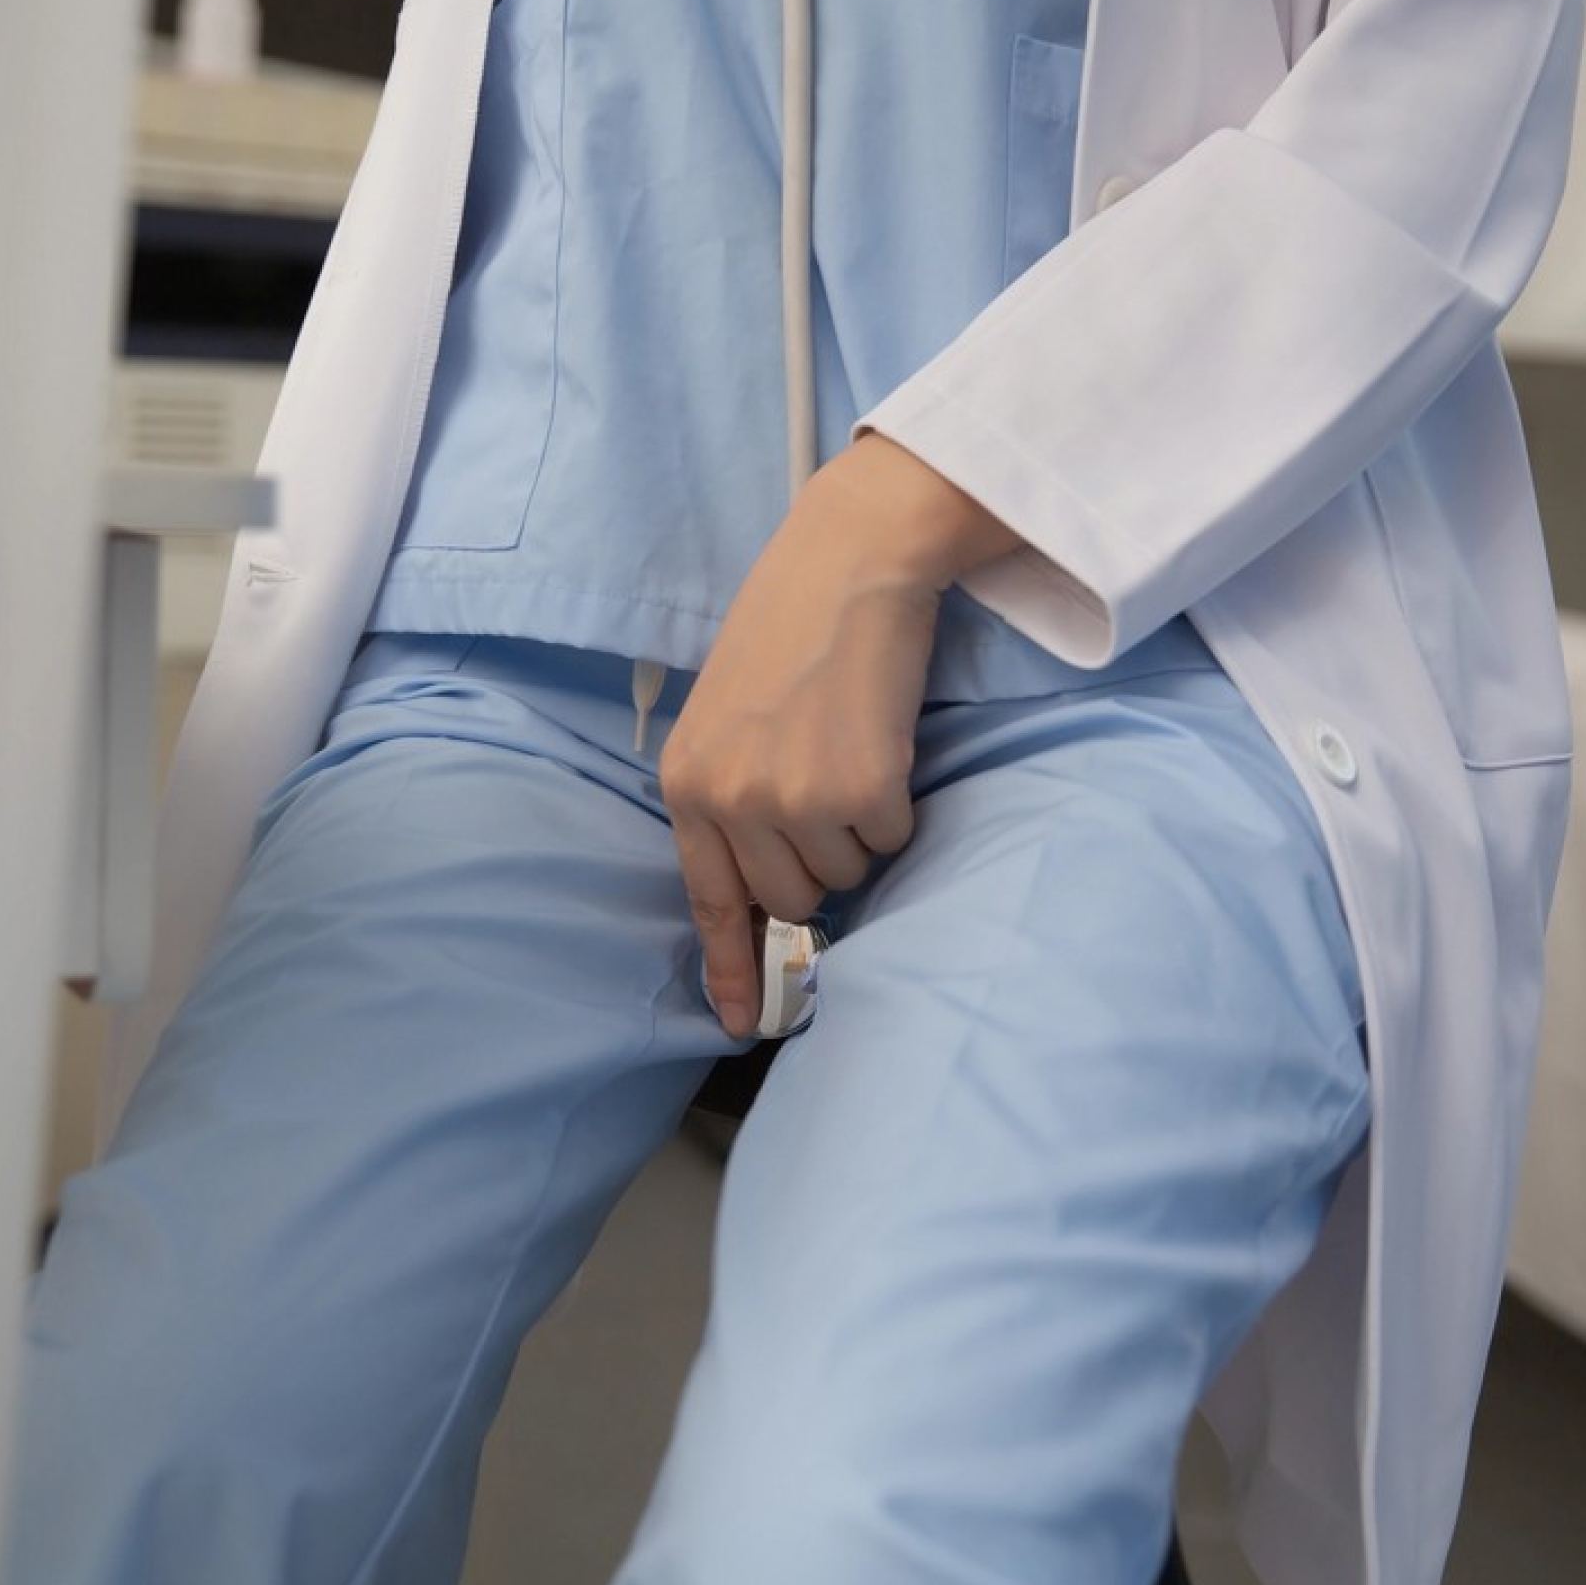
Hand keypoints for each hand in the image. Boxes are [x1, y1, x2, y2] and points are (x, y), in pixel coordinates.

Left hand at [661, 433, 1021, 1035]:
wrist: (848, 562)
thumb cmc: (791, 631)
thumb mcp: (729, 718)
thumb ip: (733, 799)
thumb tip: (769, 890)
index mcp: (687, 784)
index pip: (709, 900)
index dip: (728, 968)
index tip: (740, 1022)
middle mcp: (731, 802)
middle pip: (790, 898)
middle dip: (819, 862)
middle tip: (834, 788)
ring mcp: (794, 801)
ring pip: (845, 872)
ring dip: (861, 826)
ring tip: (852, 746)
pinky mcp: (861, 791)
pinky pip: (891, 838)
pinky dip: (899, 801)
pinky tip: (882, 739)